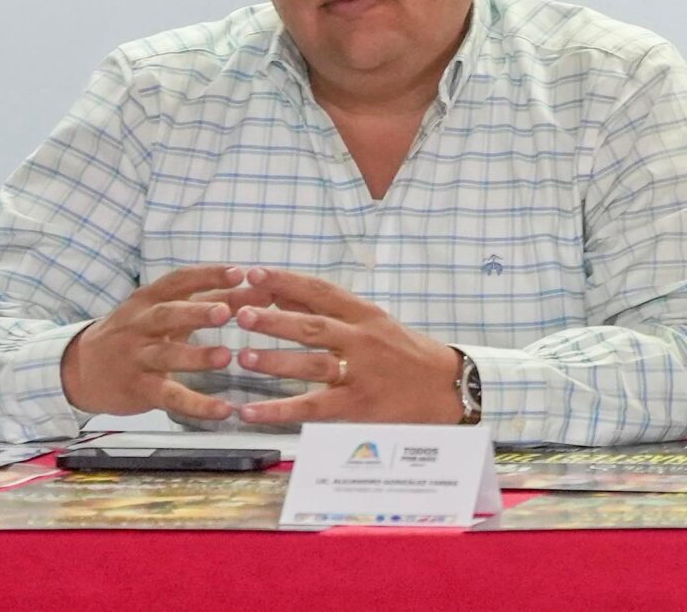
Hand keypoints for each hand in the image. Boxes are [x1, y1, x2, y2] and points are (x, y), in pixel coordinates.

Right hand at [59, 264, 257, 418]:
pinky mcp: (138, 389)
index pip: (179, 281)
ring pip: (165, 355)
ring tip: (225, 357)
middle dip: (197, 313)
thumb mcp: (166, 312)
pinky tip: (223, 410)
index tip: (240, 272)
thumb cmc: (137, 333)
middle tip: (227, 312)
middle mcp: (139, 325)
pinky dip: (196, 405)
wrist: (79, 370)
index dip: (208, 276)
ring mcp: (136, 358)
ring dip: (196, 356)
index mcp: (149, 300)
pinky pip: (169, 397)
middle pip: (167, 315)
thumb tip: (263, 290)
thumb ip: (212, 301)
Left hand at [227, 268, 463, 425]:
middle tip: (240, 313)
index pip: (321, 292)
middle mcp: (363, 340)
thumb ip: (329, 312)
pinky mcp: (358, 404)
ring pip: (313, 364)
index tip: (253, 274)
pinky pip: (313, 407)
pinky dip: (279, 410)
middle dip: (274, 319)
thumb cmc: (405, 353)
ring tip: (243, 357)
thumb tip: (280, 295)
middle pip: (314, 327)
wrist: (447, 386)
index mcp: (365, 315)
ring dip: (276, 361)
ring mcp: (361, 372)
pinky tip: (250, 411)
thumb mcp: (374, 324)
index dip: (286, 281)